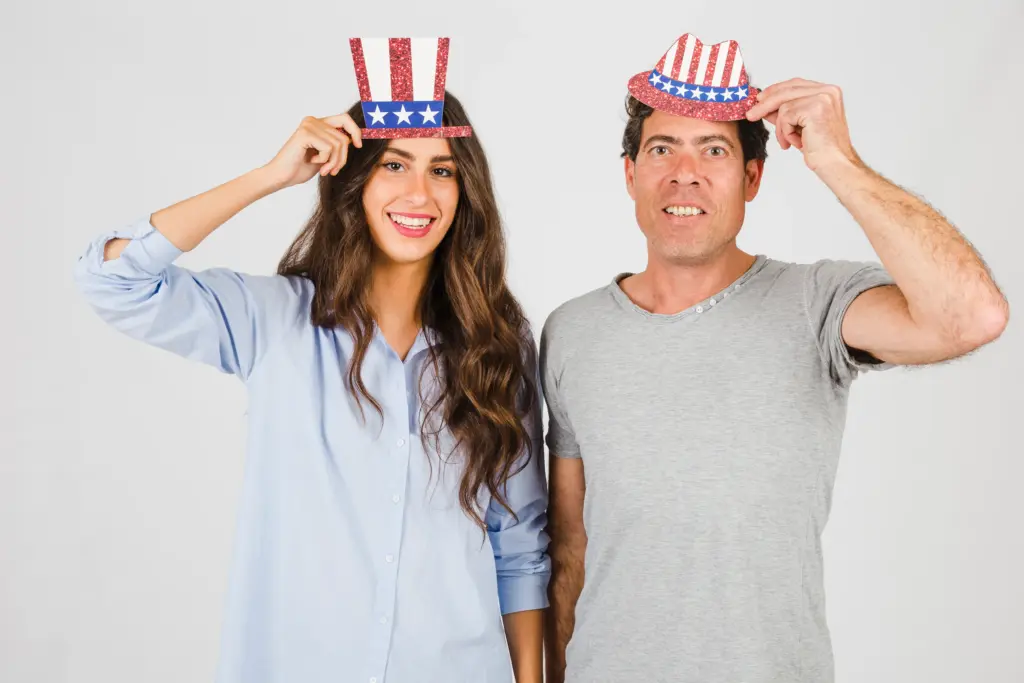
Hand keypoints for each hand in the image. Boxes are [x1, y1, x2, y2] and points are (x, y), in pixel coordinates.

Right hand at [263, 113, 362, 188]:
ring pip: (338, 144)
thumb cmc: (300, 168)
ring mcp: (309, 125)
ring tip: (323, 169)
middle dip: (341, 158)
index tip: (358, 146)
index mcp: (318, 123)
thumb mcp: (325, 155)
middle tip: (332, 170)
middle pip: (343, 137)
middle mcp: (313, 120)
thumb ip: (336, 145)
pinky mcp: (305, 133)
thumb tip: (355, 140)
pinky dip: (324, 160)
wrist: (281, 177)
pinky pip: (328, 148)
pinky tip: (312, 162)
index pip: (345, 119)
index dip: (356, 131)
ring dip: (333, 162)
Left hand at [745, 78, 860, 172]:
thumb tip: (763, 104)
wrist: (835, 164)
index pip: (796, 84)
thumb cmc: (821, 148)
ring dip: (781, 127)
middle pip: (787, 90)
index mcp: (828, 92)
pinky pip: (786, 117)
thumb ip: (785, 112)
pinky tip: (797, 143)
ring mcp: (823, 98)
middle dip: (766, 104)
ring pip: (784, 106)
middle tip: (751, 114)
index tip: (760, 99)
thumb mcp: (799, 125)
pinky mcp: (815, 108)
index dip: (775, 91)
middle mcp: (828, 91)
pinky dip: (786, 132)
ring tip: (787, 142)